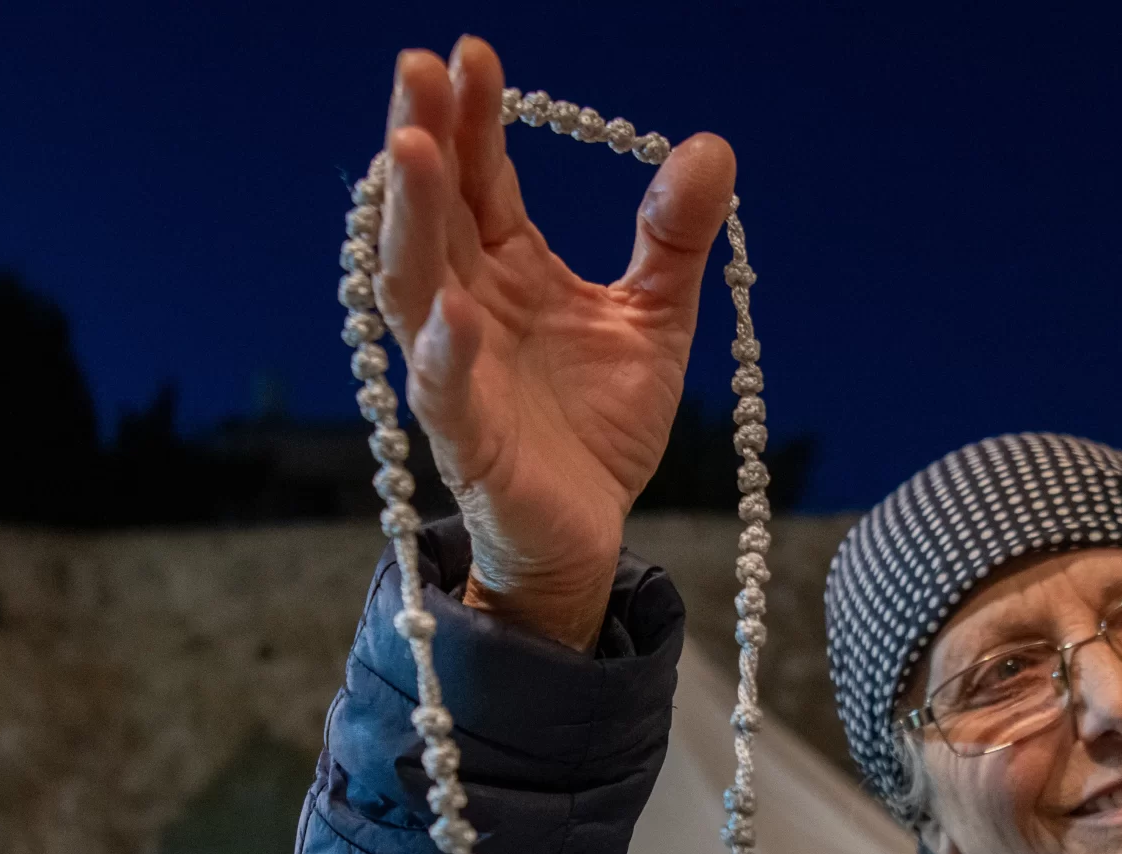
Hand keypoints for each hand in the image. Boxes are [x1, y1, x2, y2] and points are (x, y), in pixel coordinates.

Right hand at [381, 37, 736, 648]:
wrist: (591, 534)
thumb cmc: (599, 425)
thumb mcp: (653, 318)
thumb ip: (671, 238)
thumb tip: (711, 146)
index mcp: (506, 270)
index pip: (481, 179)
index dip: (475, 118)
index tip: (474, 52)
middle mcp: (467, 309)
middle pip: (433, 213)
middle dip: (423, 139)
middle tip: (420, 67)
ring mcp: (458, 373)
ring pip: (415, 287)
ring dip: (410, 221)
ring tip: (410, 151)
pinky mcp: (469, 442)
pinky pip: (447, 394)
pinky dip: (447, 354)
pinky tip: (456, 313)